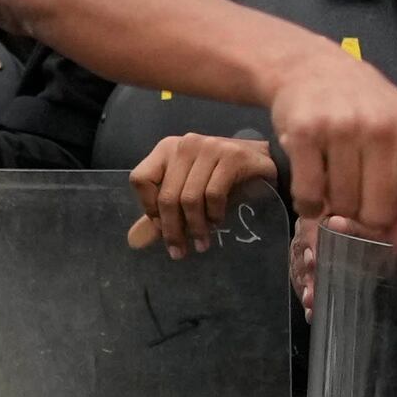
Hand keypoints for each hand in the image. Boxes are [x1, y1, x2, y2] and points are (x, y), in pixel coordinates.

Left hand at [124, 130, 281, 258]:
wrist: (261, 161)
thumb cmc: (220, 178)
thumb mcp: (187, 191)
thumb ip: (161, 212)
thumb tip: (134, 240)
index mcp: (167, 148)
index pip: (140, 179)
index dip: (148, 208)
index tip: (162, 226)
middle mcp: (186, 144)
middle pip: (166, 195)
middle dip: (173, 230)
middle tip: (180, 252)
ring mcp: (210, 147)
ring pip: (190, 198)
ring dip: (196, 227)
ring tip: (202, 243)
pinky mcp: (232, 156)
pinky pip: (213, 194)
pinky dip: (214, 214)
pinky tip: (218, 221)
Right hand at [262, 36, 396, 250]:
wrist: (311, 67)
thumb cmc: (362, 110)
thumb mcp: (393, 140)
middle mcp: (382, 129)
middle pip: (377, 213)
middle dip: (364, 219)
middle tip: (356, 197)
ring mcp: (343, 128)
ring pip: (340, 206)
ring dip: (332, 208)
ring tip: (332, 178)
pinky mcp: (306, 132)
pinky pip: (308, 195)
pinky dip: (308, 203)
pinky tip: (312, 183)